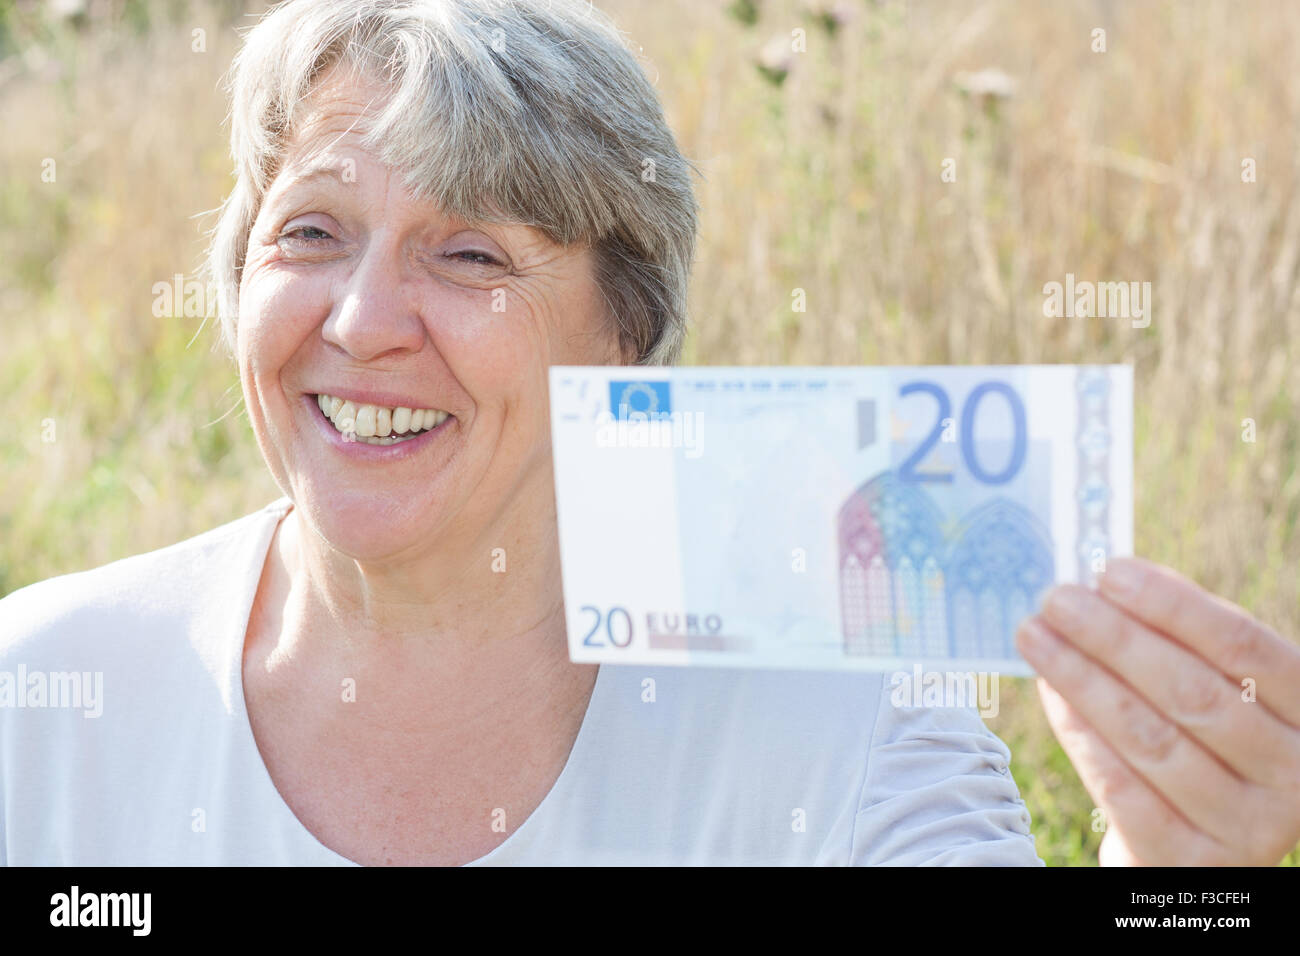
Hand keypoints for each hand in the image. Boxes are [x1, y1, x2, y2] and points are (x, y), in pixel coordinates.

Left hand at [1014, 557, 1299, 865]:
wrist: (1196, 845)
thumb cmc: (1201, 744)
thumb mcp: (1214, 689)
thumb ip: (1176, 638)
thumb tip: (1105, 583)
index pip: (1244, 646)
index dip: (1174, 604)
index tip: (1110, 571)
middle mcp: (1292, 773)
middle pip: (1191, 691)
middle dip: (1113, 638)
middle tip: (1056, 599)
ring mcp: (1248, 826)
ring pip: (1150, 737)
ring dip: (1082, 678)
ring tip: (1035, 636)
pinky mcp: (1192, 860)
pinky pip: (1123, 787)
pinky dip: (1080, 732)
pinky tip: (1050, 692)